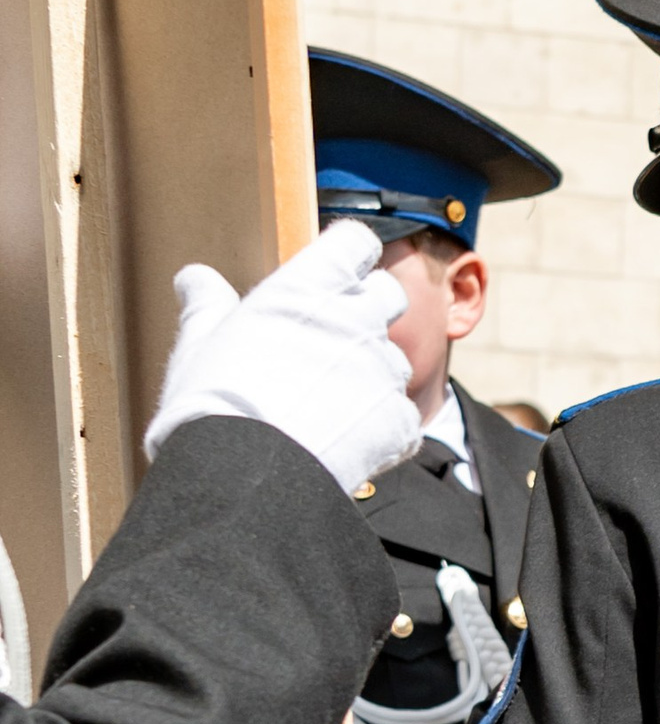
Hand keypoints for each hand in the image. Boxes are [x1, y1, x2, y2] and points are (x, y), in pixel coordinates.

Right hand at [143, 222, 419, 495]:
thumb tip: (194, 276)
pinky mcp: (399, 420)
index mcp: (307, 288)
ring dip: (371, 375)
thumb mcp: (198, 347)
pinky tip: (345, 445)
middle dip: (368, 310)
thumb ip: (207, 307)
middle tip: (331, 344)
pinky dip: (381, 428)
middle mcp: (355, 319)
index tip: (333, 276)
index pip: (354, 242)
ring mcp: (383, 369)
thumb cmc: (211, 407)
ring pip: (394, 359)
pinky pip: (401, 416)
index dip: (346, 258)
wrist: (244, 481)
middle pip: (387, 294)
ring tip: (326, 408)